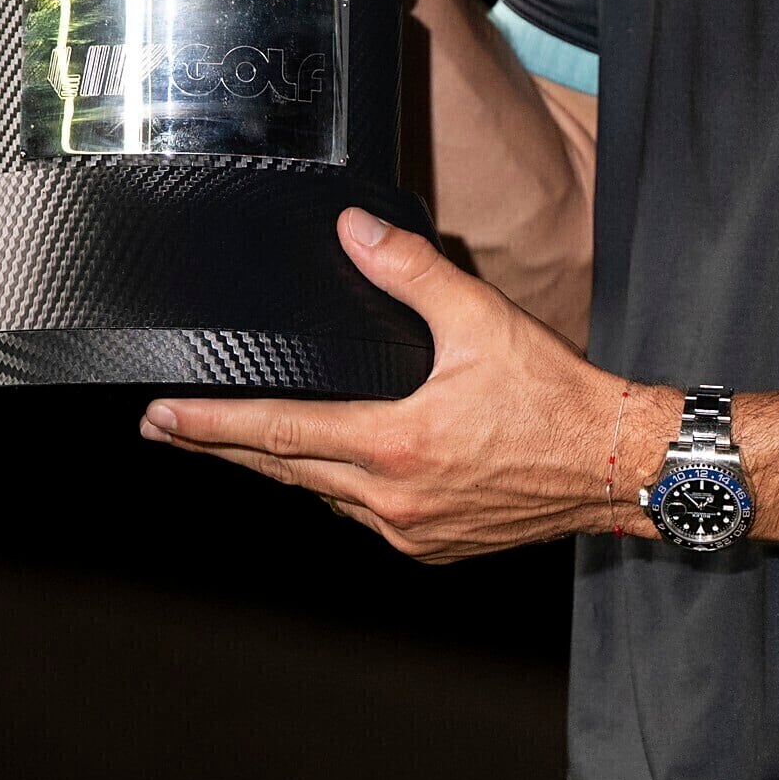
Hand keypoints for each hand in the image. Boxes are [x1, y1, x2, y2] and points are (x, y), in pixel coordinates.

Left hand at [140, 208, 662, 559]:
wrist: (616, 464)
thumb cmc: (557, 398)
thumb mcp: (481, 319)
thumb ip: (410, 272)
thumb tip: (354, 233)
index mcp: (395, 444)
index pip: (280, 432)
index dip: (213, 423)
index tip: (162, 417)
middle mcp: (394, 498)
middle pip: (283, 471)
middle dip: (222, 446)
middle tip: (165, 430)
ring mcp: (413, 530)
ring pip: (324, 498)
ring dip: (282, 469)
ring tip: (244, 443)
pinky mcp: (435, 545)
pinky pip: (367, 517)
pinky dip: (341, 491)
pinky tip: (337, 470)